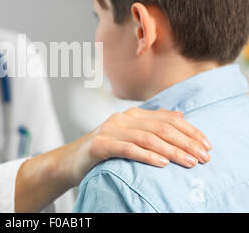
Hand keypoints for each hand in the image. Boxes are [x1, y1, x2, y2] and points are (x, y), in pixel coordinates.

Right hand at [64, 107, 211, 186]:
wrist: (73, 160)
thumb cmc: (106, 149)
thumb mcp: (130, 135)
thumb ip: (152, 124)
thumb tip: (179, 115)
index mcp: (133, 115)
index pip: (168, 118)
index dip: (190, 130)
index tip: (207, 145)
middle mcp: (123, 118)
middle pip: (161, 127)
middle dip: (186, 142)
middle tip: (203, 157)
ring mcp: (110, 130)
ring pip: (147, 138)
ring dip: (172, 150)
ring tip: (189, 162)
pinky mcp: (100, 145)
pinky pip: (127, 148)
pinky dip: (146, 155)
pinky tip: (162, 164)